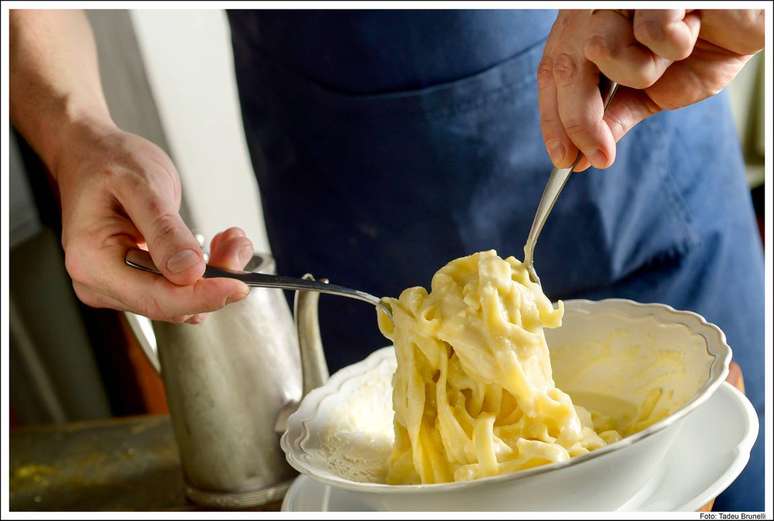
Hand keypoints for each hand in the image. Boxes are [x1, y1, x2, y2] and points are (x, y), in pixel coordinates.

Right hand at [56, 119, 251, 322]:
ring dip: (214, 275)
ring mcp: (116, 286)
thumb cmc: (109, 162)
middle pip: (170, 304)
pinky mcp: (134, 282)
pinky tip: (216, 246)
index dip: (202, 296)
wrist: (92, 154)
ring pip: (180, 299)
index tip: (239, 285)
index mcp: (92, 261)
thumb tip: (189, 273)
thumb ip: (165, 231)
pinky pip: (178, 289)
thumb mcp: (142, 186)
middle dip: (213, 281)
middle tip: (238, 246)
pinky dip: (205, 272)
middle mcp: (98, 282)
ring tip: (229, 239)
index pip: (156, 298)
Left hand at [538, 9, 763, 170]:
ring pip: (602, 50)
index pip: (553, 72)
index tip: (565, 159)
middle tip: (597, 156)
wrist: (755, 19)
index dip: (553, 118)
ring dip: (640, 72)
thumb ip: (618, 115)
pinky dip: (677, 43)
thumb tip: (586, 155)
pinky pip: (651, 32)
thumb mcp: (656, 91)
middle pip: (565, 68)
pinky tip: (693, 27)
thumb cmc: (707, 44)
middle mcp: (597, 7)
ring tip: (671, 56)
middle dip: (579, 120)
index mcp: (588, 26)